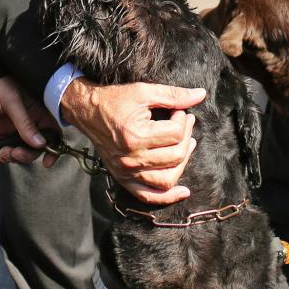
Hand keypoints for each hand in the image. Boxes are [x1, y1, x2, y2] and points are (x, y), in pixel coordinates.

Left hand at [0, 76, 58, 166]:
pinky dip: (6, 156)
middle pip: (37, 147)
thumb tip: (41, 144)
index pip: (52, 133)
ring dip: (16, 156)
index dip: (53, 148)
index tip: (48, 161)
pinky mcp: (3, 135)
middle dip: (28, 154)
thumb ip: (26, 123)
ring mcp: (17, 130)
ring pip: (24, 151)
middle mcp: (31, 123)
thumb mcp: (13, 102)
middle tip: (16, 154)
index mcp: (39, 113)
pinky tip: (0, 152)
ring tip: (5, 153)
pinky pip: (9, 151)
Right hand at [61, 79, 204, 204]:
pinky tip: (183, 192)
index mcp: (135, 136)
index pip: (175, 134)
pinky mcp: (123, 179)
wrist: (87, 111)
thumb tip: (201, 95)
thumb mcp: (144, 91)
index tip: (179, 111)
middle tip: (184, 123)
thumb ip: (174, 95)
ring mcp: (126, 172)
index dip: (183, 119)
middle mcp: (131, 158)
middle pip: (175, 156)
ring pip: (167, 179)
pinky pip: (148, 196)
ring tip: (186, 145)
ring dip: (183, 163)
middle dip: (186, 137)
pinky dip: (167, 197)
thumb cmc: (115, 100)